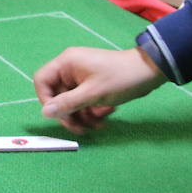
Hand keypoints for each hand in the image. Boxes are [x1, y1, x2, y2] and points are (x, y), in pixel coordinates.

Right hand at [33, 46, 167, 134]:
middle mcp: (70, 68)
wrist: (149, 72)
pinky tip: (105, 116)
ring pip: (72, 101)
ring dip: (82, 115)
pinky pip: (83, 100)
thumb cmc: (119, 79)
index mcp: (66, 63)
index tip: (59, 116)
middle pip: (57, 95)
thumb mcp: (92, 94)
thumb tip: (45, 113)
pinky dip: (91, 111)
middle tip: (82, 128)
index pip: (42, 81)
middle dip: (70, 113)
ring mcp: (81, 76)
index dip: (46, 100)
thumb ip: (67, 103)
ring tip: (99, 123)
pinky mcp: (92, 84)